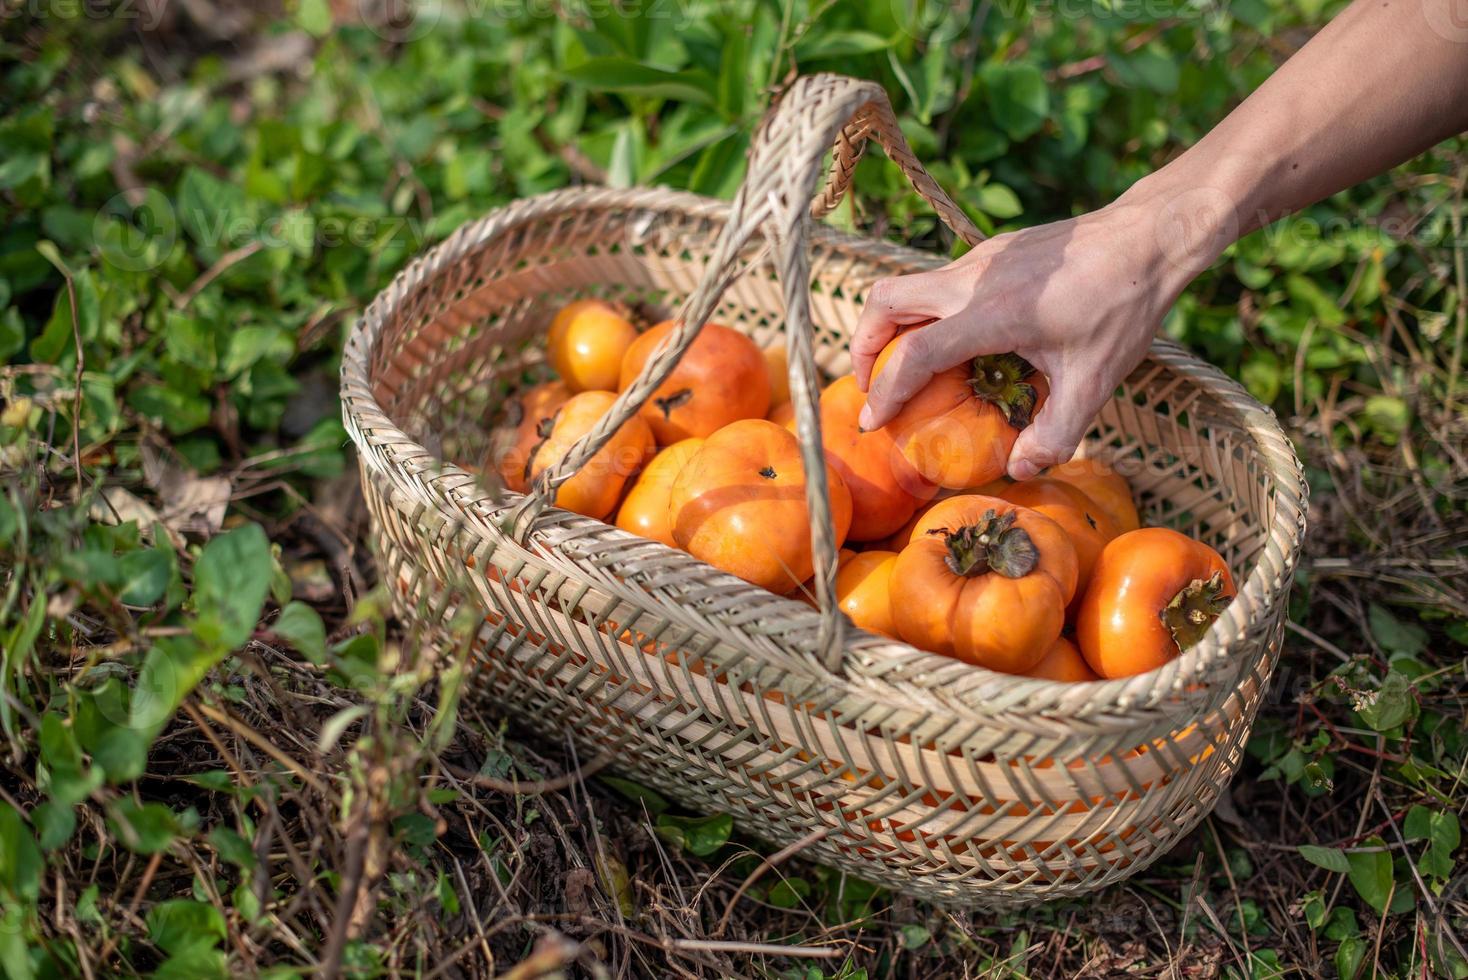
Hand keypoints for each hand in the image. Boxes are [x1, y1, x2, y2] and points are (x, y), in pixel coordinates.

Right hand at [851, 195, 1204, 479]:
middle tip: (872, 386)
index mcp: (989, 313)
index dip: (885, 393)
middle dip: (864, 346)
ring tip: (906, 368)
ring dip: (893, 326)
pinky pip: (939, 280)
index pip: (913, 355)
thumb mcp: (1094, 382)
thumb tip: (1019, 470)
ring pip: (908, 286)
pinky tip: (958, 341)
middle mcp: (972, 279)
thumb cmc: (1123, 306)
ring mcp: (980, 259)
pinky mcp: (993, 250)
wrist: (1149, 236)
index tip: (873, 423)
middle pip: (885, 303)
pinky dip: (926, 312)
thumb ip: (1055, 433)